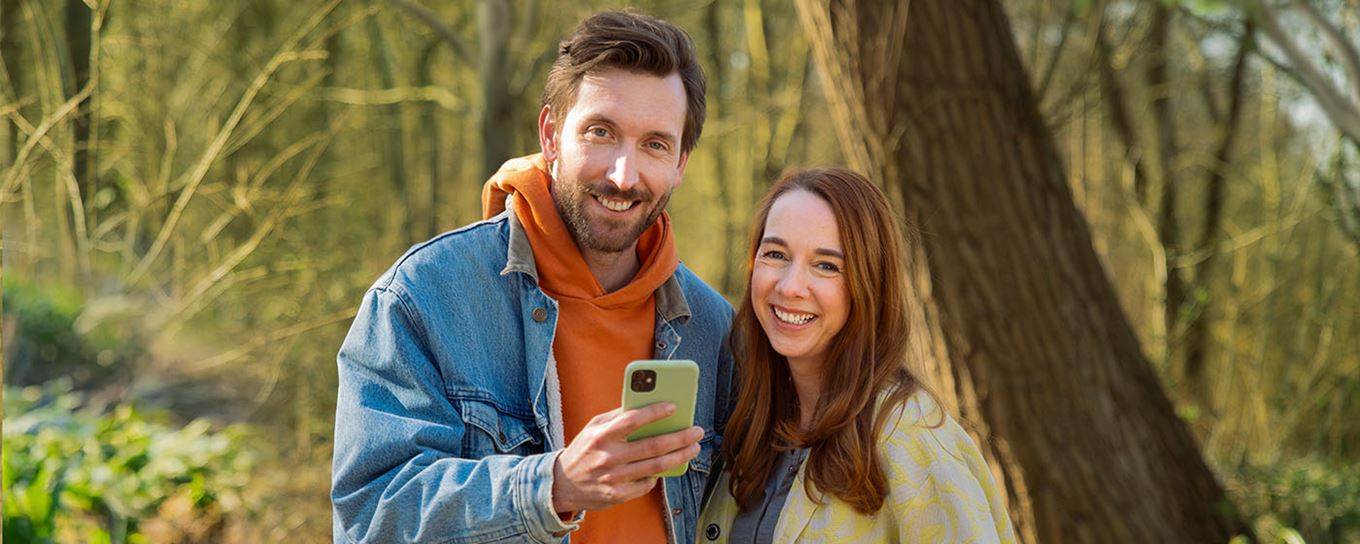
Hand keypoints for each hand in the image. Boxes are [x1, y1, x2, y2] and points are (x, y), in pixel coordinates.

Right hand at [550, 403, 703, 513]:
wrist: (562, 483)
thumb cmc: (584, 450)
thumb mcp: (593, 427)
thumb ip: (617, 416)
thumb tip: (647, 405)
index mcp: (602, 435)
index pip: (633, 420)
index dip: (656, 412)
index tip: (674, 406)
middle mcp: (608, 457)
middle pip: (653, 446)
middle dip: (680, 437)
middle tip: (697, 431)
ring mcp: (614, 478)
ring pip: (656, 467)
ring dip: (679, 456)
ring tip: (693, 448)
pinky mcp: (618, 495)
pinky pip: (646, 483)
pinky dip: (659, 475)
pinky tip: (668, 466)